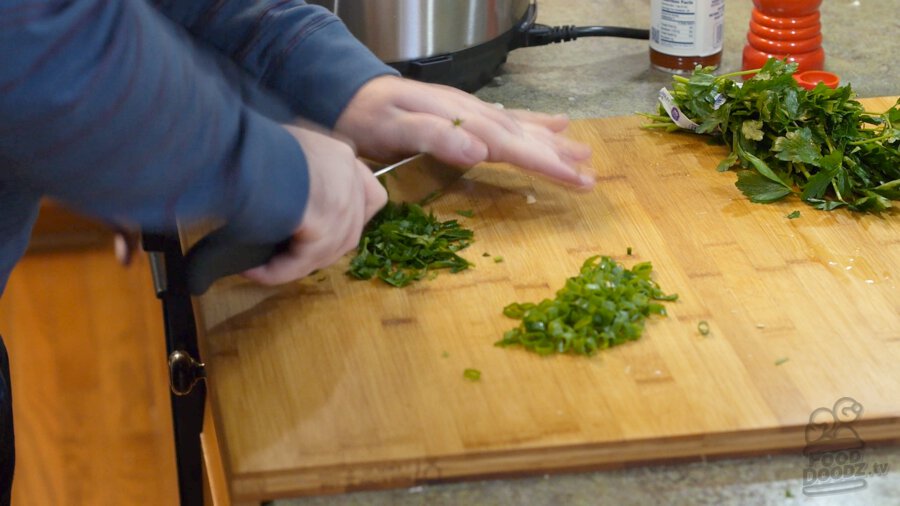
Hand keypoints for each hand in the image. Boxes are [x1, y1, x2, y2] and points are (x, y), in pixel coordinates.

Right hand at [243, 125, 386, 284]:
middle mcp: (349, 175)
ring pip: (330, 249)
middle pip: (352, 229)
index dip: (350, 220)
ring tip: (265, 267)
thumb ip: (301, 174)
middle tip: (289, 256)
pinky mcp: (323, 223)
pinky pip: (303, 260)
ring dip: (299, 264)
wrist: (235, 145)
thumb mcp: (286, 149)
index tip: (324, 232)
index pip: (370, 197)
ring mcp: (342, 200)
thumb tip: (293, 203)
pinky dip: (280, 271)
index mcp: (342, 155)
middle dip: (323, 249)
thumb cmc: (248, 143)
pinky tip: (256, 271)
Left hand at [334, 75, 594, 188]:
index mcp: (458, 119)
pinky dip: (532, 123)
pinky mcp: (463, 111)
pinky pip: (507, 117)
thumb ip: (433, 137)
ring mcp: (469, 109)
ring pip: (520, 126)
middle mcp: (470, 111)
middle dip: (557, 157)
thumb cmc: (366, 117)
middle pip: (523, 136)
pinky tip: (550, 124)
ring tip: (583, 151)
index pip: (511, 144)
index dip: (545, 163)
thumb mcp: (390, 129)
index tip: (577, 179)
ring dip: (551, 141)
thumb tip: (479, 150)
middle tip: (590, 176)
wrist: (347, 91)